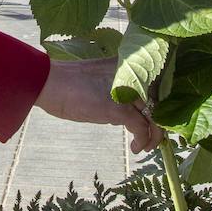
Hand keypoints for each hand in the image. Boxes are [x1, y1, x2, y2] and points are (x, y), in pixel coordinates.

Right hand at [35, 58, 161, 153]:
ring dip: (155, 134)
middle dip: (160, 120)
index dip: (161, 103)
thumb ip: (120, 87)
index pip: (156, 83)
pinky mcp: (120, 108)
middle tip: (155, 136)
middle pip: (160, 99)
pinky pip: (142, 127)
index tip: (156, 118)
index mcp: (129, 63)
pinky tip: (135, 147)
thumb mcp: (102, 79)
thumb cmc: (69, 83)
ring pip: (155, 114)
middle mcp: (133, 73)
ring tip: (147, 145)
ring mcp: (128, 90)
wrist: (50, 82)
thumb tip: (131, 109)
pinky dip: (143, 140)